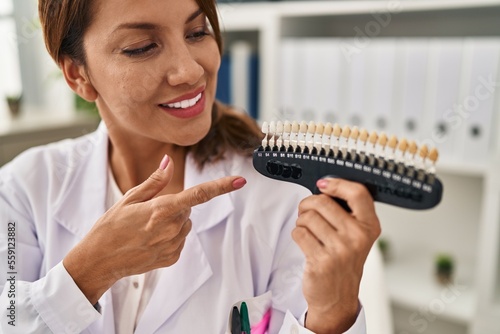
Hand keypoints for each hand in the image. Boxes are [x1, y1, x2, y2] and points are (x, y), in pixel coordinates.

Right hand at [63, 155, 245, 303]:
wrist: (99, 261)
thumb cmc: (110, 227)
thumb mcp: (129, 198)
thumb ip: (155, 181)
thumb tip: (169, 162)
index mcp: (161, 209)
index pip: (199, 195)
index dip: (222, 186)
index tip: (240, 180)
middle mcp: (171, 228)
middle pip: (187, 208)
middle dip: (175, 205)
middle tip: (149, 213)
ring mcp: (173, 245)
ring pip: (185, 224)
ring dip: (173, 221)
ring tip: (147, 228)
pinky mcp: (172, 258)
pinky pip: (180, 239)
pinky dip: (170, 236)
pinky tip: (150, 240)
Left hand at [292, 178, 380, 333]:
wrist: (337, 298)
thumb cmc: (344, 263)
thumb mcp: (357, 236)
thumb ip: (348, 212)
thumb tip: (325, 186)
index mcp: (369, 226)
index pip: (358, 193)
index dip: (337, 183)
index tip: (324, 184)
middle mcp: (357, 237)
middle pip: (322, 202)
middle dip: (308, 204)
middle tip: (307, 211)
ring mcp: (340, 250)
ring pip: (308, 217)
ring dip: (301, 221)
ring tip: (308, 230)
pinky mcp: (321, 261)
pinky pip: (299, 233)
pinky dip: (297, 234)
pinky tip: (305, 243)